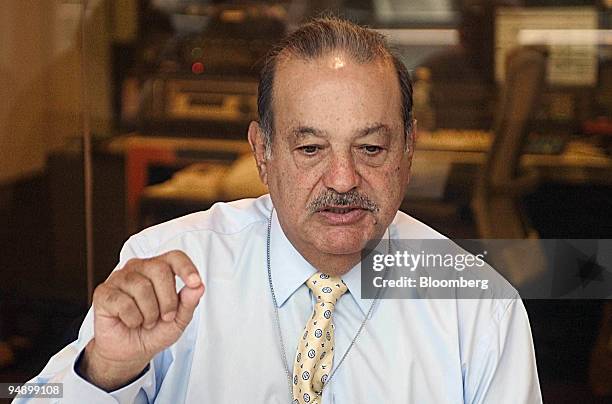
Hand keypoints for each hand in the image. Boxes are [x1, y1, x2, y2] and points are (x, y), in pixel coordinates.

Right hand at [80, 250, 204, 389]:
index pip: (175, 257)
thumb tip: (198, 287)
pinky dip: (132, 319)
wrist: (130, 351)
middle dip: (168, 300)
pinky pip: (123, 302)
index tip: (195, 283)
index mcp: (160, 269)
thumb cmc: (154, 330)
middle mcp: (139, 268)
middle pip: (160, 270)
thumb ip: (189, 303)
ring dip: (149, 313)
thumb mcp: (178, 321)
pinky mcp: (103, 293)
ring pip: (142, 287)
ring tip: (146, 321)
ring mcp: (119, 278)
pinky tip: (130, 322)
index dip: (186, 267)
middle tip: (165, 317)